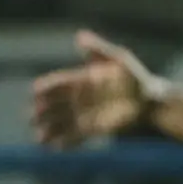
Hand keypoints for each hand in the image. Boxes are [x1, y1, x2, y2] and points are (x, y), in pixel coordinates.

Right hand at [28, 30, 159, 147]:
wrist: (150, 100)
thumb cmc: (135, 77)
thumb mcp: (118, 59)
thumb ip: (98, 49)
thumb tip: (79, 36)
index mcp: (81, 80)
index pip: (58, 83)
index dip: (46, 87)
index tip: (35, 91)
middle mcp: (79, 98)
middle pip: (55, 105)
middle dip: (42, 111)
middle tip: (32, 116)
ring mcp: (85, 114)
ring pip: (61, 122)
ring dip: (49, 130)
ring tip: (38, 138)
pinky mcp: (93, 129)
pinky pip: (76, 137)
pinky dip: (65, 142)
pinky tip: (54, 147)